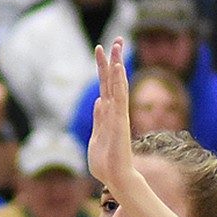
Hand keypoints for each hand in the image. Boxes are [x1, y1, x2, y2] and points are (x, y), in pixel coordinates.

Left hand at [87, 39, 133, 188]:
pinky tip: (118, 68)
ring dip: (117, 65)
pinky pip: (120, 97)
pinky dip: (119, 82)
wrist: (115, 177)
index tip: (101, 49)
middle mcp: (114, 111)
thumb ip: (99, 119)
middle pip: (113, 80)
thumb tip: (100, 102)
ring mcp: (118, 115)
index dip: (104, 67)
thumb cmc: (105, 161)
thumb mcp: (96, 136)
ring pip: (118, 85)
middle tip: (116, 39)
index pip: (106, 85)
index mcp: (107, 114)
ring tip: (117, 46)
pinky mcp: (120, 121)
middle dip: (113, 60)